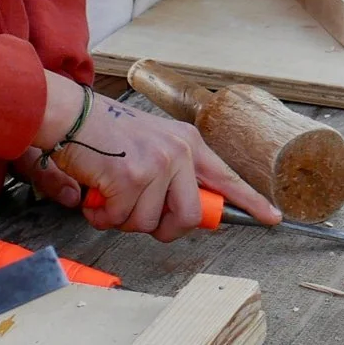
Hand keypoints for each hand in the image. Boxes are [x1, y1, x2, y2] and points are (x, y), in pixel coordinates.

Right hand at [34, 77, 280, 237]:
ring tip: (111, 196)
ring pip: (148, 223)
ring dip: (123, 219)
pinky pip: (121, 220)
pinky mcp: (130, 178)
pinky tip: (96, 196)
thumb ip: (174, 175)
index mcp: (187, 143)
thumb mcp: (153, 145)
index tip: (273, 219)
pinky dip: (102, 217)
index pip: (227, 177)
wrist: (70, 116)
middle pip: (189, 217)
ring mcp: (156, 165)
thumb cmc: (105, 134)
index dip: (251, 203)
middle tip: (140, 218)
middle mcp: (178, 152)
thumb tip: (190, 214)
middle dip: (162, 229)